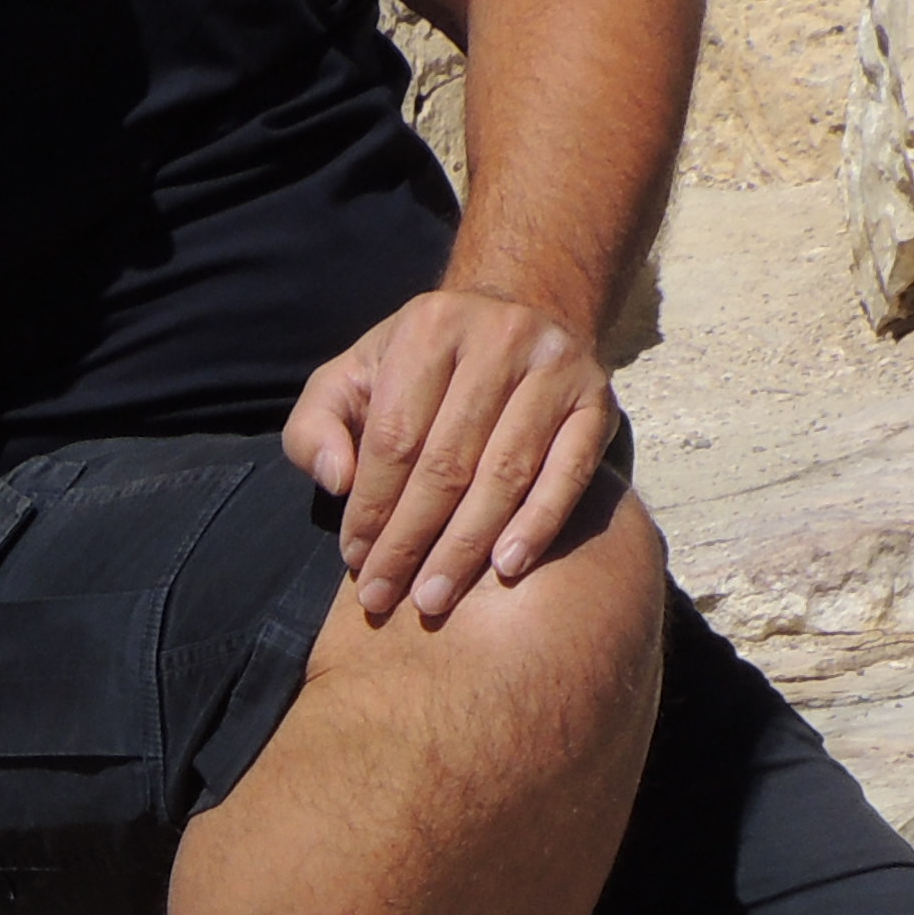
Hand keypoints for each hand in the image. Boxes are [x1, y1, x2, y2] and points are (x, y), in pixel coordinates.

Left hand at [285, 283, 621, 624]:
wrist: (515, 317)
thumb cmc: (420, 369)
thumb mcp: (352, 379)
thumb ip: (317, 426)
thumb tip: (336, 480)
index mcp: (430, 326)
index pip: (395, 435)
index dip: (372, 505)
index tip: (356, 559)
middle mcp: (499, 336)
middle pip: (448, 461)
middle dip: (411, 539)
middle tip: (386, 596)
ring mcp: (556, 367)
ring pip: (505, 473)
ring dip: (466, 546)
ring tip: (434, 597)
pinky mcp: (596, 400)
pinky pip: (568, 473)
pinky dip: (538, 524)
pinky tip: (507, 567)